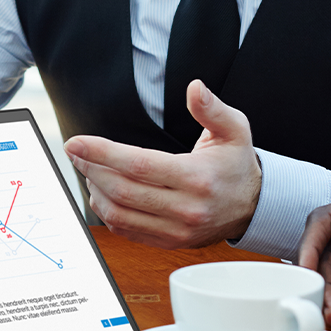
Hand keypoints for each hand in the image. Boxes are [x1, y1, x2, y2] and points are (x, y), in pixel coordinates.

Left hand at [64, 80, 261, 248]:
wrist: (254, 207)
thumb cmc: (237, 164)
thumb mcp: (234, 129)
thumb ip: (212, 108)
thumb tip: (195, 88)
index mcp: (198, 178)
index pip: (139, 165)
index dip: (102, 152)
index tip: (76, 142)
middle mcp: (186, 209)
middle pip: (122, 190)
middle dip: (91, 168)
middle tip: (76, 152)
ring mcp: (176, 230)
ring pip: (119, 214)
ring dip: (95, 190)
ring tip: (89, 169)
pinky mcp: (168, 242)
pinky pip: (125, 230)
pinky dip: (106, 211)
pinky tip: (101, 191)